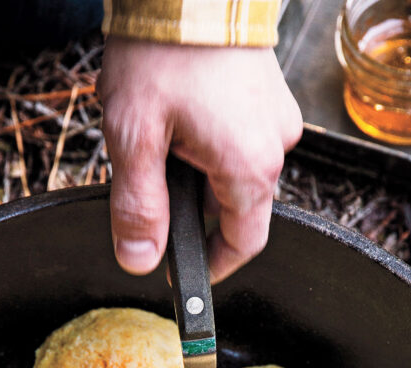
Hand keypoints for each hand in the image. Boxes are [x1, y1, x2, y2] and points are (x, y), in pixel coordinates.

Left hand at [98, 37, 302, 282]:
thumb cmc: (164, 49)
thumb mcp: (135, 136)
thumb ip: (139, 208)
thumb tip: (140, 262)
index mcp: (249, 167)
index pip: (244, 243)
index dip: (213, 266)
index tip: (184, 275)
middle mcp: (275, 146)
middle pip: (235, 207)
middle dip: (192, 206)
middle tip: (149, 183)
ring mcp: (275, 116)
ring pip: (234, 170)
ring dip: (196, 169)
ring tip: (159, 133)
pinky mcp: (268, 93)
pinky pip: (240, 136)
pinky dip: (208, 139)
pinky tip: (178, 111)